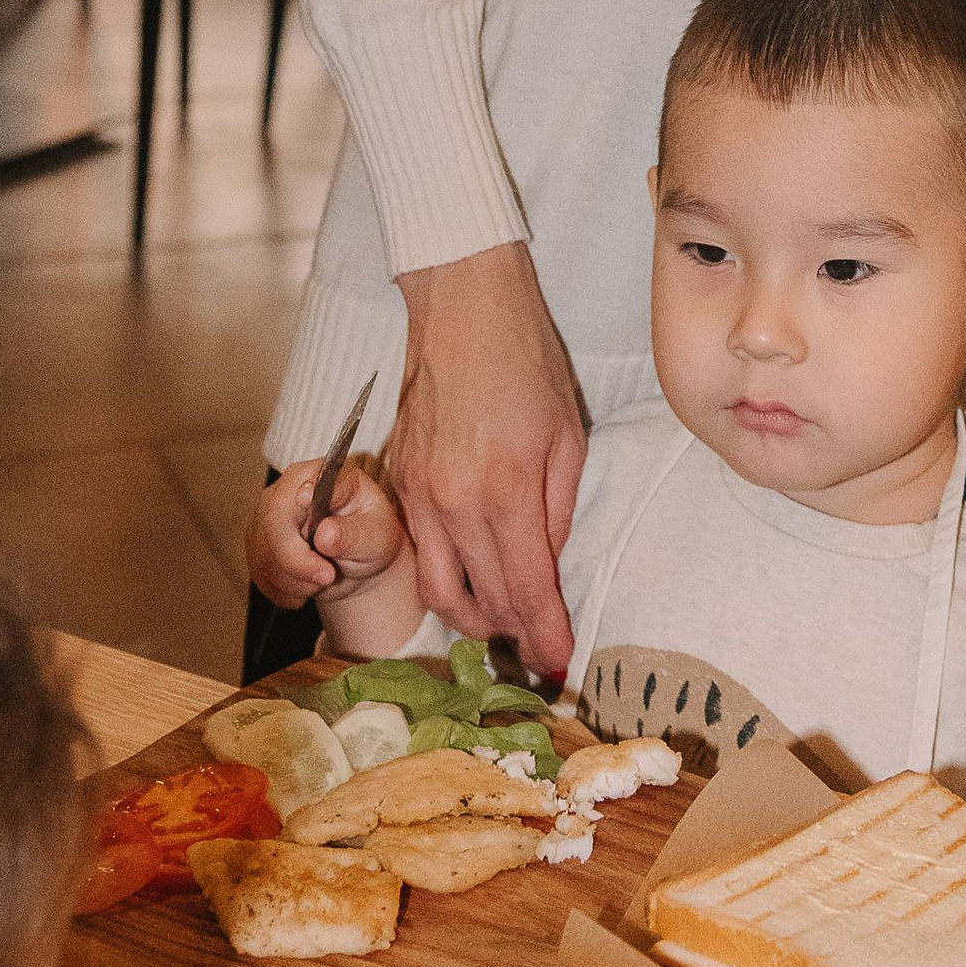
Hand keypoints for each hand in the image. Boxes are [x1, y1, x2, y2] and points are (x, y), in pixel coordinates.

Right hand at [249, 457, 409, 610]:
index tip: (306, 497)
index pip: (307, 481)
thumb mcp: (378, 537)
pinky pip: (260, 571)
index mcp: (323, 476)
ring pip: (265, 553)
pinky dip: (285, 589)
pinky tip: (307, 586)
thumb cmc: (370, 539)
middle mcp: (289, 489)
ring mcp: (268, 514)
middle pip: (275, 521)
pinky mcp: (258, 542)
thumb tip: (326, 533)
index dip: (304, 493)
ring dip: (297, 579)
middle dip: (298, 560)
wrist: (357, 562)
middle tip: (328, 577)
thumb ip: (355, 535)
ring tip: (325, 578)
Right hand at [384, 240, 584, 677]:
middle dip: (510, 635)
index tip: (558, 661)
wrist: (462, 305)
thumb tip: (550, 567)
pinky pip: (419, 549)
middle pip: (477, 603)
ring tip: (503, 616)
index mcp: (503, 491)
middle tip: (537, 644)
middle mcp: (451, 502)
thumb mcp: (567, 436)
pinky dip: (446, 572)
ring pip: (436, 588)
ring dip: (471, 615)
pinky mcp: (398, 478)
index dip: (544, 635)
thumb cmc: (526, 360)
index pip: (525, 590)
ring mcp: (416, 493)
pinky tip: (473, 567)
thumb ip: (558, 512)